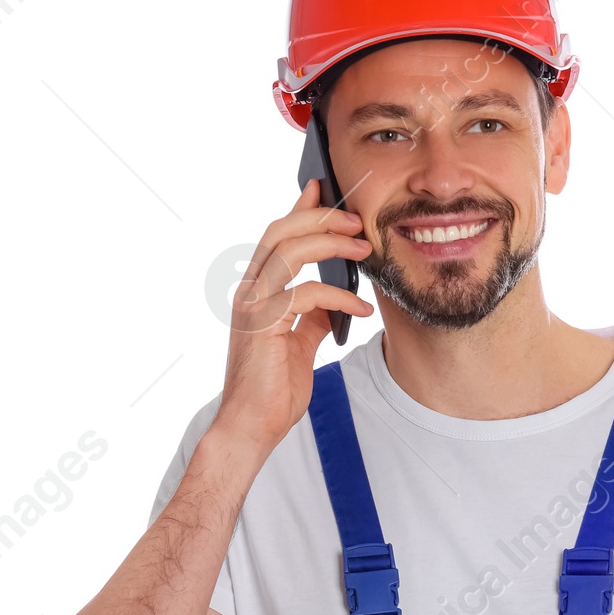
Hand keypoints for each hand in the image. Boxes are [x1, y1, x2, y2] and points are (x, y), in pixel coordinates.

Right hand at [211, 178, 374, 455]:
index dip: (299, 210)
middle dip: (320, 218)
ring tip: (364, 250)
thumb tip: (333, 304)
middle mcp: (250, 292)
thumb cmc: (272, 390)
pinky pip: (305, 294)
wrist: (253, 426)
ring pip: (289, 252)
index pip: (277, 238)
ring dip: (330, 244)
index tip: (323, 189)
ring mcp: (253, 306)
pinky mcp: (263, 325)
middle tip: (356, 220)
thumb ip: (312, 319)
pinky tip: (361, 309)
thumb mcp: (300, 345)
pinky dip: (338, 296)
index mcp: (257, 292)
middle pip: (280, 233)